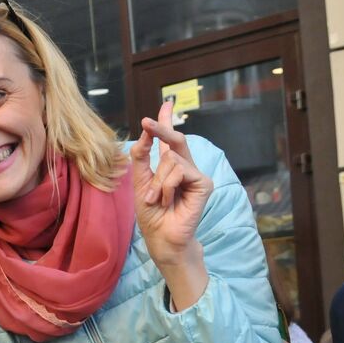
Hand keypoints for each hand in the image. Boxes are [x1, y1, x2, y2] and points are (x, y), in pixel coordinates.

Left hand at [131, 100, 213, 274]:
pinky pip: (180, 171)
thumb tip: (144, 133)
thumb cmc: (152, 215)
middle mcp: (186, 168)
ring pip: (172, 160)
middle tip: (146, 122)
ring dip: (158, 181)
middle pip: (176, 139)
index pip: (171, 140)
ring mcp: (196, 175)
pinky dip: (168, 186)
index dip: (168, 121)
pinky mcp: (204, 184)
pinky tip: (169, 200)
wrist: (161, 238)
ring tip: (158, 199)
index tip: (167, 104)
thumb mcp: (140, 183)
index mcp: (170, 167)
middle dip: (161, 127)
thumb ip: (141, 157)